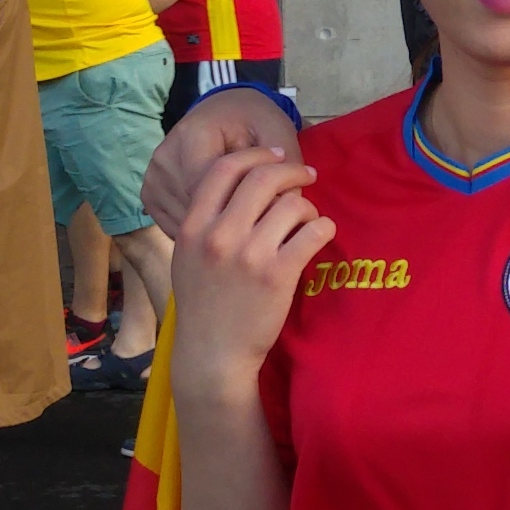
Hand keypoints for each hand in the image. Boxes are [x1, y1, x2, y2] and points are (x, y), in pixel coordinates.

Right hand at [140, 81, 305, 236]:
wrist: (225, 111)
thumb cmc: (254, 122)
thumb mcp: (278, 133)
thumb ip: (284, 168)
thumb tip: (283, 210)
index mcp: (193, 135)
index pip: (217, 187)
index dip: (247, 205)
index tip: (270, 205)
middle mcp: (164, 157)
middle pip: (200, 208)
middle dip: (232, 219)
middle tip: (259, 216)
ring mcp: (153, 178)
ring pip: (188, 222)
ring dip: (215, 227)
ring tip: (240, 217)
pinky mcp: (149, 195)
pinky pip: (177, 226)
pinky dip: (201, 228)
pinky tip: (220, 221)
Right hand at [167, 145, 330, 377]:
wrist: (213, 354)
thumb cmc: (202, 305)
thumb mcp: (187, 257)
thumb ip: (205, 221)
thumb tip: (238, 185)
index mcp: (193, 226)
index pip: (224, 169)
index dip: (255, 155)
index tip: (275, 156)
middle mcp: (219, 235)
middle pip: (262, 178)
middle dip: (290, 170)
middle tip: (306, 176)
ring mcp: (250, 255)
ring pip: (292, 204)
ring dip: (307, 206)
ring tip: (307, 218)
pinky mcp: (279, 275)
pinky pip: (313, 232)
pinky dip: (323, 228)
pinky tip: (320, 234)